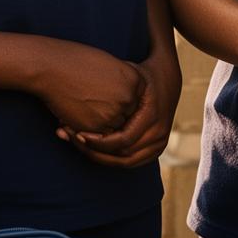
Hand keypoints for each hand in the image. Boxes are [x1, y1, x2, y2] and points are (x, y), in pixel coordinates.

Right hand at [30, 42, 146, 135]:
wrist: (50, 66)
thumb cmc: (76, 61)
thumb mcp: (109, 66)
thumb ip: (123, 85)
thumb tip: (128, 106)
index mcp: (136, 79)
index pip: (134, 99)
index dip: (116, 96)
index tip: (100, 87)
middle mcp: (129, 97)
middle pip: (126, 115)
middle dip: (109, 110)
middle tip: (90, 95)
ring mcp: (114, 113)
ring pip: (113, 127)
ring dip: (99, 121)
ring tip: (82, 102)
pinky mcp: (97, 127)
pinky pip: (98, 135)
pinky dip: (87, 127)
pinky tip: (75, 109)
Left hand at [62, 49, 179, 167]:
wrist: (166, 80)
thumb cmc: (141, 75)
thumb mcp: (129, 74)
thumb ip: (113, 86)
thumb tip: (90, 98)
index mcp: (153, 117)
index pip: (122, 140)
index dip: (97, 141)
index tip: (76, 132)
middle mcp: (159, 134)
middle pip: (122, 155)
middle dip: (94, 150)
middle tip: (71, 139)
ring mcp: (160, 144)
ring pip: (124, 162)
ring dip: (99, 157)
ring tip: (77, 144)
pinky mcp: (156, 150)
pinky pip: (130, 162)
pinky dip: (109, 158)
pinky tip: (90, 149)